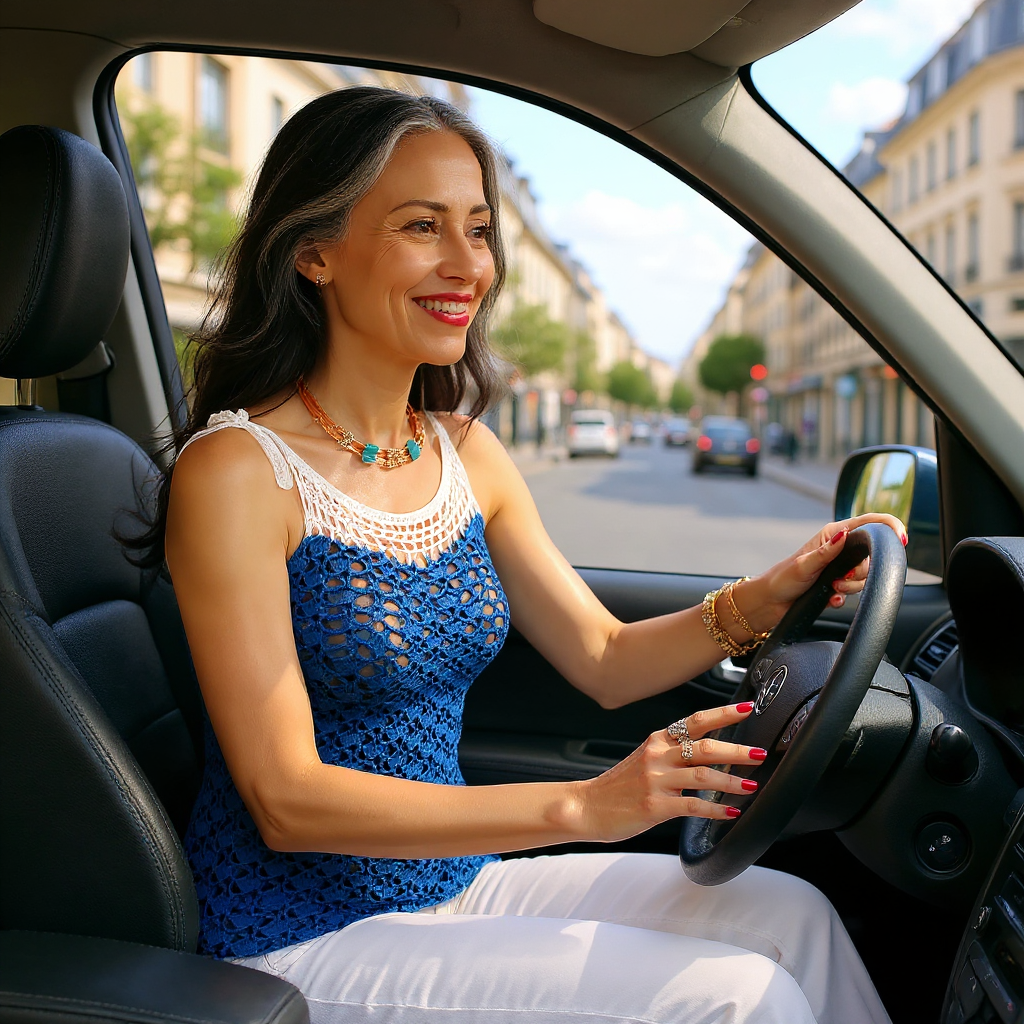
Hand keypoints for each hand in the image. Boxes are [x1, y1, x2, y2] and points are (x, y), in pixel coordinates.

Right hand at [577, 703, 763, 842]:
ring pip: (702, 775)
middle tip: (760, 753)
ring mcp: (655, 781)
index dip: (724, 714)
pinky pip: (692, 806)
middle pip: (704, 747)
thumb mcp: (645, 759)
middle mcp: (657, 756)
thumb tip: (712, 753)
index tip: (748, 707)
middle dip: (737, 750)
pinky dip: (715, 809)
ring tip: (751, 785)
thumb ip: (673, 753)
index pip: (696, 721)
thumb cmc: (619, 786)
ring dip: (731, 781)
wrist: (587, 806)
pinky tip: (730, 812)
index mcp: (657, 740)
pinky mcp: (654, 806)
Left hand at [735, 514, 906, 632]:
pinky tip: (831, 599)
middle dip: (860, 573)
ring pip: (865, 576)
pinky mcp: (838, 583)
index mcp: (833, 535)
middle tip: (839, 581)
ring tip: (832, 589)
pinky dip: (844, 598)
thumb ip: (826, 552)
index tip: (901, 539)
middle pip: (871, 557)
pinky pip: (854, 591)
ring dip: (851, 587)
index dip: (889, 527)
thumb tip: (843, 534)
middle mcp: (839, 548)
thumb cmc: (783, 579)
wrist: (770, 602)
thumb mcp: (805, 564)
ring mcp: (840, 567)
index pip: (869, 522)